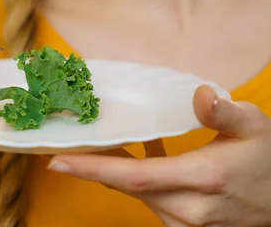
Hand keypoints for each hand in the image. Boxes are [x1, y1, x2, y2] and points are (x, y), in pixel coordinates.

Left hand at [47, 85, 270, 226]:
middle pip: (127, 186)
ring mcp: (186, 223)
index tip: (58, 161)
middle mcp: (188, 207)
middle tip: (67, 145)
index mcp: (201, 179)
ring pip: (136, 192)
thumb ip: (225, 112)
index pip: (134, 176)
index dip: (93, 169)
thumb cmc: (270, 160)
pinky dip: (136, 178)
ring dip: (114, 170)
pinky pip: (149, 199)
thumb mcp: (256, 127)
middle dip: (93, 167)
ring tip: (100, 143)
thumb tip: (200, 95)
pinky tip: (137, 152)